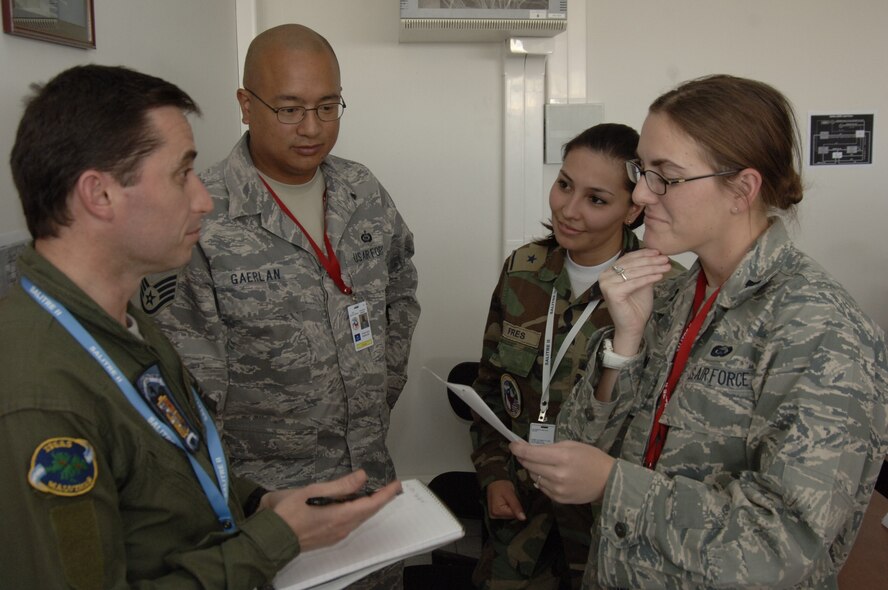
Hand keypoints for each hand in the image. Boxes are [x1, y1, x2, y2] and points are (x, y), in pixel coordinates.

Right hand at [262, 469, 401, 551]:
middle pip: (367, 513)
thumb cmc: (291, 512)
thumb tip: (363, 476)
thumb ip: (341, 485)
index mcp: (341, 516)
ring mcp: (336, 535)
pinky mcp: (329, 537)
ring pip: (359, 519)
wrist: (273, 537)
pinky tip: (355, 506)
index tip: (396, 485)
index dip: (385, 494)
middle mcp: (343, 528)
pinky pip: (350, 523)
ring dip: (369, 506)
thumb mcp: (315, 492)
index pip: (371, 504)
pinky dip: (358, 512)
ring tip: (376, 494)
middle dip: (380, 499)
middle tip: (390, 487)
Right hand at [486, 479, 525, 520]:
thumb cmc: (502, 485)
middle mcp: (494, 515)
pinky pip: (506, 513)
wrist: (495, 481)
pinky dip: (508, 508)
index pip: (514, 515)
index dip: (517, 507)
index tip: (514, 499)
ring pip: (509, 515)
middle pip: (511, 516)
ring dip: (511, 508)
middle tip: (511, 498)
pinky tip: (506, 502)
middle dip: (514, 508)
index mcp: (497, 512)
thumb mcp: (510, 494)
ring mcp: (494, 515)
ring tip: (508, 499)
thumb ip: (516, 506)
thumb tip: (523, 518)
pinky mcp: (495, 513)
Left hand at [509, 440, 613, 504]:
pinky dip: (542, 480)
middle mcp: (557, 475)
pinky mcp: (559, 499)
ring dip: (534, 469)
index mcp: (562, 457)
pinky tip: (552, 476)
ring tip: (546, 464)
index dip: (517, 449)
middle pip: (528, 465)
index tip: (512, 445)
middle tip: (525, 452)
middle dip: (524, 457)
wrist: (608, 481)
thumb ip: (548, 447)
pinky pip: (542, 487)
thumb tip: (528, 449)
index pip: (530, 454)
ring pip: (533, 477)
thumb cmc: (591, 458)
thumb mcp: (571, 445)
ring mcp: (557, 489)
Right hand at [600, 249, 671, 352]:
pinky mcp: (612, 293)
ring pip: (634, 273)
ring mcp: (606, 284)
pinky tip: (660, 276)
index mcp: (609, 272)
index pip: (628, 258)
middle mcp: (604, 276)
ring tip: (666, 266)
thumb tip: (656, 255)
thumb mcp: (642, 283)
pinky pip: (634, 283)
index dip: (644, 254)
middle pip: (631, 264)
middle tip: (665, 259)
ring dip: (652, 268)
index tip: (658, 252)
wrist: (632, 326)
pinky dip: (648, 279)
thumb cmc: (636, 307)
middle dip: (651, 261)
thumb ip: (644, 270)